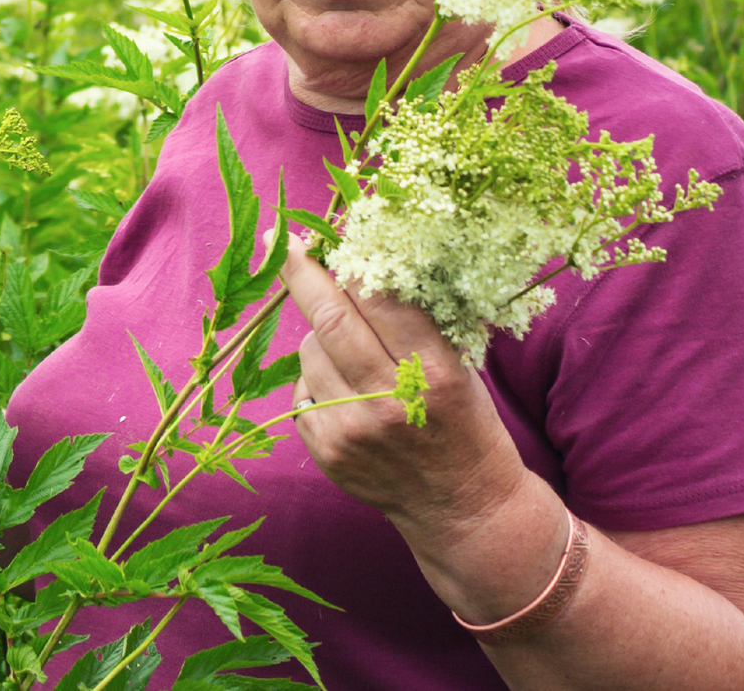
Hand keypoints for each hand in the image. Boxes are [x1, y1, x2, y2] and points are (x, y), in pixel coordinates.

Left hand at [274, 232, 567, 620]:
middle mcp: (390, 401)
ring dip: (319, 338)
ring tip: (353, 356)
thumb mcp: (460, 364)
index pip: (379, 299)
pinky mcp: (327, 452)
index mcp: (434, 373)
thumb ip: (413, 321)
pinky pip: (301, 390)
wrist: (465, 509)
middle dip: (298, 272)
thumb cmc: (466, 422)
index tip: (325, 235)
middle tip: (277, 242)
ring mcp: (353, 430)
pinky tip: (346, 394)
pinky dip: (315, 380)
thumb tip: (359, 258)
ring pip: (308, 351)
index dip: (349, 261)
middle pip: (329, 319)